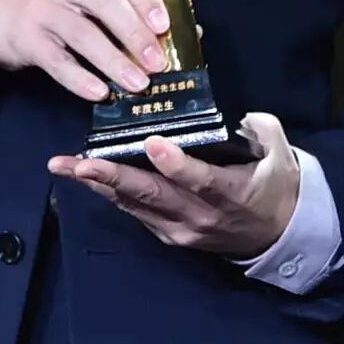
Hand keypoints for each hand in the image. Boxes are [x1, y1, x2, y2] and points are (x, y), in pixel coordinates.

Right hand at [0, 0, 173, 102]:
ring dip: (115, 61)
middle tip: (158, 62)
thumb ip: (122, 4)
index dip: (147, 0)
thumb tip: (174, 33)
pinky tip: (100, 93)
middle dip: (137, 34)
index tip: (166, 25)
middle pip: (108, 4)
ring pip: (85, 34)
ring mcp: (44, 9)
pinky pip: (57, 61)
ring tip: (138, 84)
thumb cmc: (53, 2)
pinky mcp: (27, 39)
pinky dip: (80, 79)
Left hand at [49, 113, 301, 257]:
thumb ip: (252, 127)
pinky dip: (110, 193)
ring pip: (135, 205)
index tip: (153, 142)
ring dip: (98, 184)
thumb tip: (222, 108)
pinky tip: (87, 176)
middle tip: (79, 162)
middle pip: (152, 196)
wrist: (278, 235)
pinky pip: (135, 211)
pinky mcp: (168, 236)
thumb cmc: (276, 182)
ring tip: (66, 165)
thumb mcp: (276, 149)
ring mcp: (181, 231)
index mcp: (233, 193)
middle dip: (112, 177)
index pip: (201, 180)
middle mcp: (201, 216)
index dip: (176, 163)